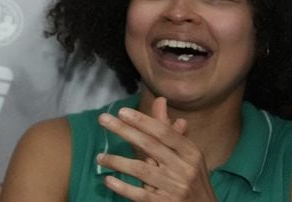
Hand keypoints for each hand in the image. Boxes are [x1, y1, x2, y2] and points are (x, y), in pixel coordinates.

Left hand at [95, 99, 217, 201]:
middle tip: (103, 119)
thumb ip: (169, 130)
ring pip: (141, 170)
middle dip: (124, 130)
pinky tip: (109, 180)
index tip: (122, 111)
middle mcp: (185, 169)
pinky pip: (141, 194)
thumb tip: (160, 100)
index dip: (143, 120)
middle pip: (150, 146)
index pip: (164, 133)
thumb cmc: (191, 177)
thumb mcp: (186, 154)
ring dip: (117, 161)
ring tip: (100, 157)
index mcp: (191, 153)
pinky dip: (123, 187)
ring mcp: (176, 188)